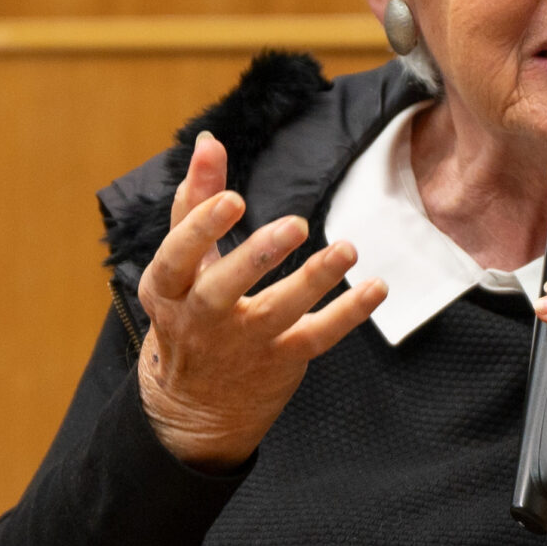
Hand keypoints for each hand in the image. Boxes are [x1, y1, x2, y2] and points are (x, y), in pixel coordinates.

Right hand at [136, 131, 386, 469]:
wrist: (195, 402)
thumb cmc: (189, 309)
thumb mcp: (181, 261)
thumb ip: (196, 199)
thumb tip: (208, 143)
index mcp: (169, 288)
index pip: (177, 257)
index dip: (201, 228)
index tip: (233, 198)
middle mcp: (202, 318)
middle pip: (224, 288)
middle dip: (258, 256)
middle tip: (296, 224)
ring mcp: (244, 342)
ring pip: (278, 312)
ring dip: (315, 280)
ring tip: (348, 249)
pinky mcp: (281, 360)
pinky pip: (316, 337)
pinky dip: (348, 314)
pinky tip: (376, 288)